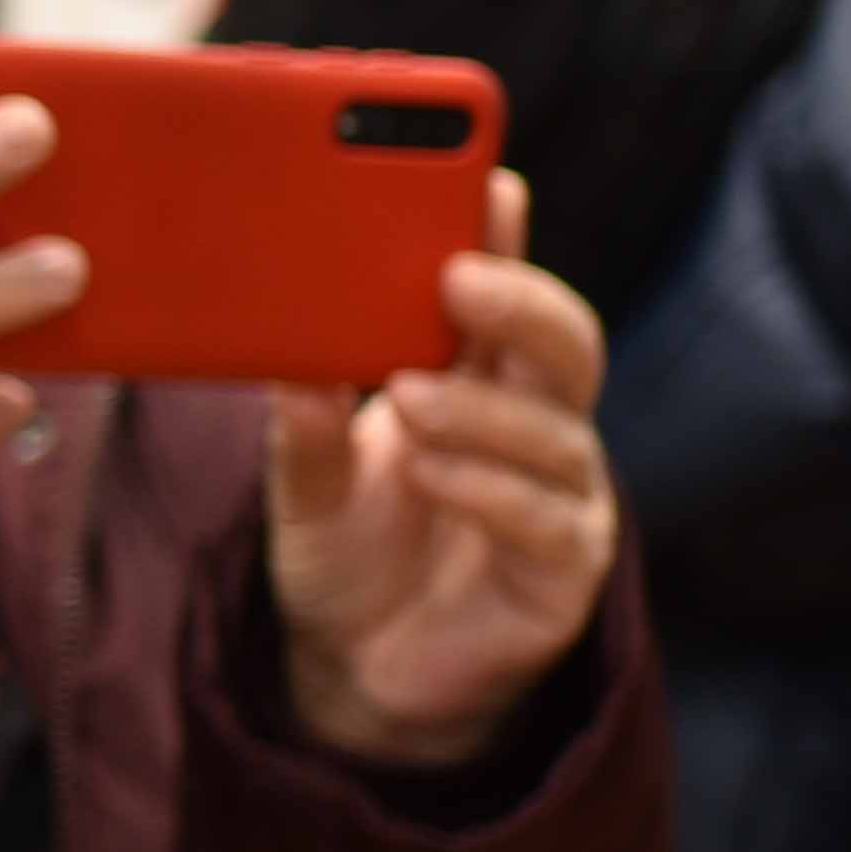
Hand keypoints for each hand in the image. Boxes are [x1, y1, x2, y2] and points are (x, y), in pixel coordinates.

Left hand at [265, 173, 617, 769]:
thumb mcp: (302, 483)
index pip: (504, 289)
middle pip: (565, 340)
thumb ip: (300, 427)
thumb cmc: (349, 549)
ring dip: (481, 406)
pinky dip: (486, 487)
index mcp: (479, 377)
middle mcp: (536, 423)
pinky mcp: (562, 572)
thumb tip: (285, 360)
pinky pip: (542, 519)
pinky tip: (432, 468)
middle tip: (455, 276)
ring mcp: (561, 496)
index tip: (487, 182)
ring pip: (558, 428)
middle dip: (519, 299)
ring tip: (408, 390)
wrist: (359, 669)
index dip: (504, 234)